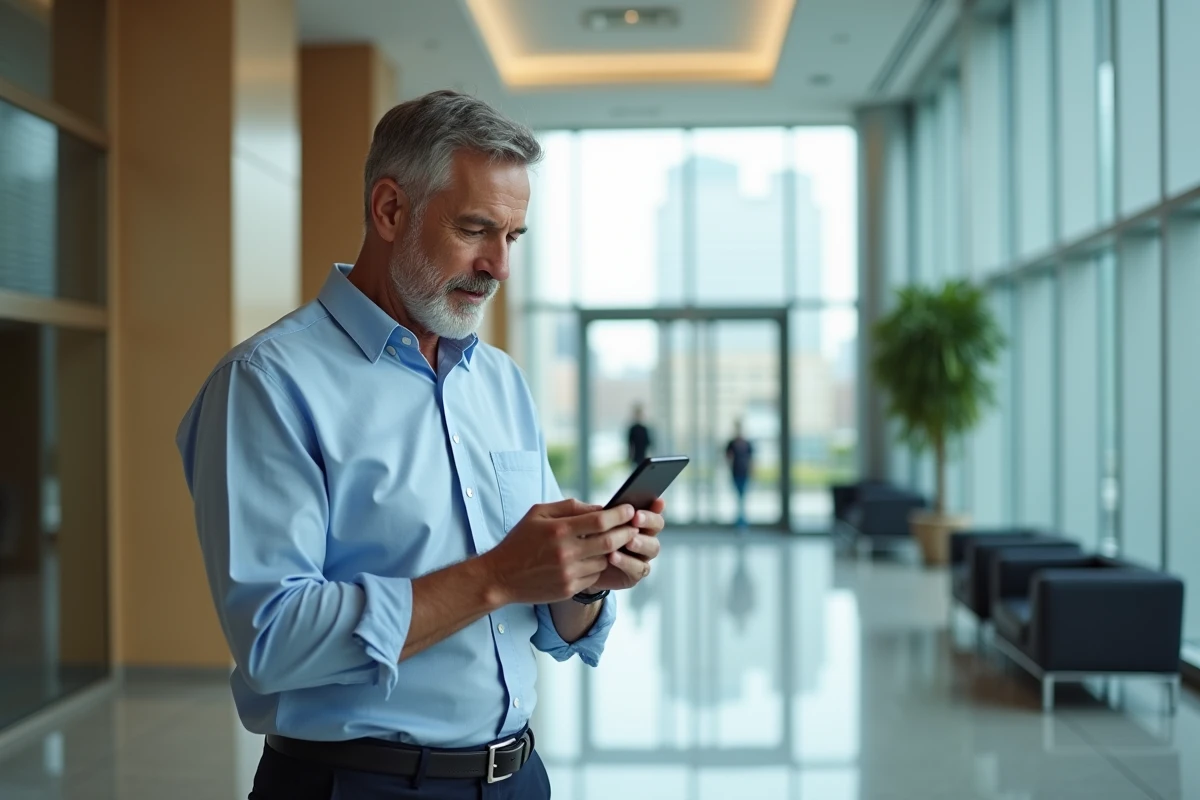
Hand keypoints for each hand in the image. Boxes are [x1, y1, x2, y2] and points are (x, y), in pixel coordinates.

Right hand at [480, 499, 637, 604]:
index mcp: (559, 529)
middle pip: (610, 541)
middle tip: (634, 526)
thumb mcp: (538, 513)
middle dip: (627, 532)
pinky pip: (594, 576)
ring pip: (605, 560)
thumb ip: (570, 507)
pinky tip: (589, 560)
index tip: (630, 509)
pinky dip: (596, 567)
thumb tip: (599, 507)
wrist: (501, 577)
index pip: (601, 520)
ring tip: (608, 543)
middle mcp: (566, 552)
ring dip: (610, 551)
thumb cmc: (521, 540)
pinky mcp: (569, 589)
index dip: (620, 514)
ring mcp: (569, 573)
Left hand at [587, 498, 665, 591]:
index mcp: (636, 519)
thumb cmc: (587, 539)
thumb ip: (594, 513)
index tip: (654, 502)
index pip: (652, 508)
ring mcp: (642, 555)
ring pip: (653, 547)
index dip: (655, 506)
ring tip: (628, 542)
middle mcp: (644, 535)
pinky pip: (638, 568)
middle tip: (635, 518)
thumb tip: (602, 509)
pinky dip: (627, 562)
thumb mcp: (588, 523)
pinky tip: (613, 557)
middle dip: (648, 521)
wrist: (579, 567)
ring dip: (641, 543)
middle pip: (657, 526)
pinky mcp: (634, 573)